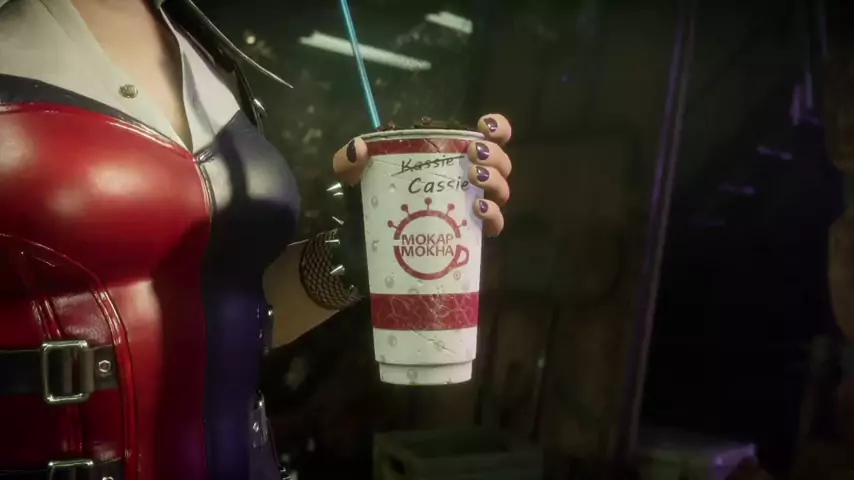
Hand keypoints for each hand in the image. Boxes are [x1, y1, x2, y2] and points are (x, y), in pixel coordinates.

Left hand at [332, 114, 512, 236]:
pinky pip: (495, 225)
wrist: (362, 251)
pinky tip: (478, 210)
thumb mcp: (352, 178)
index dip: (496, 127)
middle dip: (495, 155)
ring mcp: (469, 208)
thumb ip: (348, 161)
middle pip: (500, 161)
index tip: (484, 126)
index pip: (485, 135)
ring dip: (495, 181)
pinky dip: (494, 216)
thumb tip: (359, 148)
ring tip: (474, 177)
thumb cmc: (365, 205)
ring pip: (501, 190)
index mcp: (446, 156)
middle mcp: (464, 179)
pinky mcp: (469, 236)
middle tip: (474, 155)